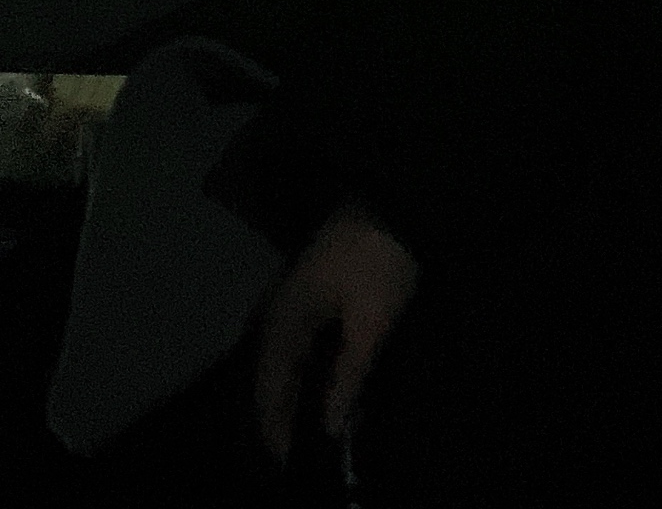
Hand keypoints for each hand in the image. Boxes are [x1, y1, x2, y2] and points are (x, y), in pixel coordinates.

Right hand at [254, 200, 420, 466]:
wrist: (391, 199)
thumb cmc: (378, 261)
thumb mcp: (370, 322)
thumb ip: (349, 375)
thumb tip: (332, 426)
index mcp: (285, 317)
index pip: (269, 384)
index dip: (275, 426)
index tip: (284, 462)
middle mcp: (280, 308)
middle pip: (272, 372)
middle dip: (282, 412)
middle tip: (298, 450)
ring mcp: (294, 296)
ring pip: (284, 358)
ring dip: (294, 392)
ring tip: (310, 424)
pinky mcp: (312, 290)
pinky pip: (298, 342)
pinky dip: (305, 370)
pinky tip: (324, 383)